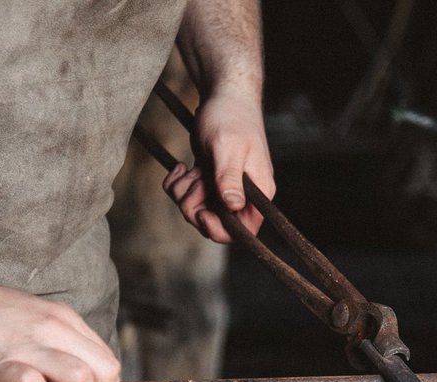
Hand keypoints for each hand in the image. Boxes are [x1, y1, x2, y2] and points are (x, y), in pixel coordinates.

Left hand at [161, 86, 274, 242]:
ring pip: (198, 211)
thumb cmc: (231, 117)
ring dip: (184, 194)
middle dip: (195, 207)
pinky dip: (178, 185)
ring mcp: (225, 189)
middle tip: (195, 181)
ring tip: (190, 170)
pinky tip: (181, 167)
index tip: (203, 214)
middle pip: (215, 224)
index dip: (220, 231)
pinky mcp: (210, 181)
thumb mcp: (228, 148)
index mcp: (258, 194)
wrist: (224, 95)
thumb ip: (230, 179)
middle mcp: (244, 196)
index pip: (244, 232)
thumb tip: (234, 207)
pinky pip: (188, 197)